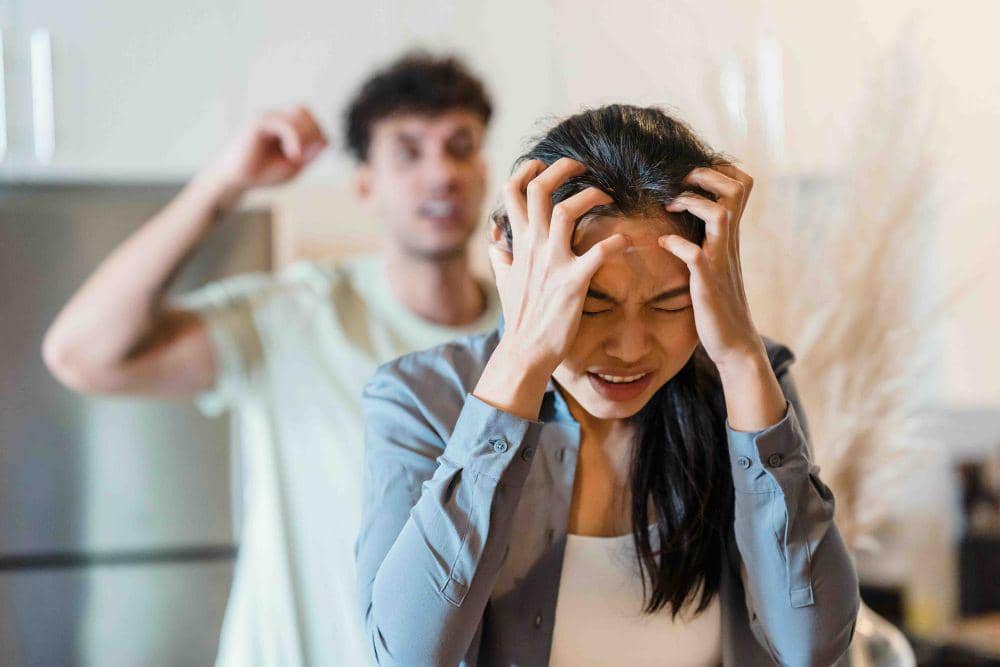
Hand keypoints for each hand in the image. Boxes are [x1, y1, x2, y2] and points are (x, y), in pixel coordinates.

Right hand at [208, 106, 327, 193]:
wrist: (235, 179)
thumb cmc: (263, 173)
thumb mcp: (294, 166)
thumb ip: (310, 154)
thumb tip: (325, 140)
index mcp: (287, 125)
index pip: (312, 120)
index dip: (318, 137)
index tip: (310, 158)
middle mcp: (277, 117)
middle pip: (306, 112)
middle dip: (313, 134)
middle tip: (304, 156)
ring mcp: (268, 117)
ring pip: (299, 113)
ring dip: (305, 135)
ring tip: (296, 156)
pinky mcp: (258, 123)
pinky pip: (284, 123)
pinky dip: (294, 138)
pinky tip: (292, 154)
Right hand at [488, 157, 629, 373]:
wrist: (525, 351)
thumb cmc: (519, 316)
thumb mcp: (503, 280)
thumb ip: (501, 255)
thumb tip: (495, 238)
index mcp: (518, 243)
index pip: (512, 192)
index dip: (527, 170)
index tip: (543, 164)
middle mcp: (533, 247)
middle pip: (539, 190)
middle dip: (561, 169)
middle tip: (581, 167)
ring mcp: (553, 263)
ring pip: (567, 210)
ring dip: (591, 196)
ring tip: (606, 197)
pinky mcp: (574, 282)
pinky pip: (599, 252)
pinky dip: (617, 242)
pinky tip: (628, 241)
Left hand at [659, 164, 764, 371]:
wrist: (734, 342)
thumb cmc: (718, 302)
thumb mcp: (714, 263)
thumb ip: (706, 240)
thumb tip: (680, 224)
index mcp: (730, 235)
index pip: (742, 186)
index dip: (719, 169)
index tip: (691, 174)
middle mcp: (730, 242)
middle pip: (736, 189)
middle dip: (706, 175)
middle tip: (680, 182)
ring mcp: (721, 260)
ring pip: (720, 215)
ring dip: (692, 203)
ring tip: (670, 206)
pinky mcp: (708, 282)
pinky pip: (695, 255)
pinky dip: (675, 244)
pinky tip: (662, 244)